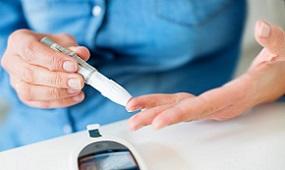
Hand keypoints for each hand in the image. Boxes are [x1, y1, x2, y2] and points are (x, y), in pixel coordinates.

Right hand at [1, 29, 89, 107]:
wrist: (48, 56)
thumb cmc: (54, 47)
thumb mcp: (65, 41)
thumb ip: (74, 48)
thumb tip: (82, 54)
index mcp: (19, 41)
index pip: (31, 51)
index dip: (53, 60)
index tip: (74, 65)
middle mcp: (12, 61)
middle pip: (30, 74)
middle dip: (58, 79)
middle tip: (79, 81)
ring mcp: (15, 81)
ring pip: (31, 92)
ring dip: (59, 93)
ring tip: (78, 89)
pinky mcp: (24, 96)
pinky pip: (40, 103)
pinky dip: (61, 101)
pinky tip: (76, 96)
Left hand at [126, 20, 284, 129]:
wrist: (280, 80)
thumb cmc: (279, 70)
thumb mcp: (283, 51)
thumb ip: (274, 41)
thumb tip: (262, 28)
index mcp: (237, 94)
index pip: (206, 106)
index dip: (181, 114)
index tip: (159, 122)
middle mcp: (222, 104)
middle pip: (186, 112)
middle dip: (158, 117)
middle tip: (135, 121)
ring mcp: (213, 105)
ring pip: (180, 109)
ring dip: (155, 112)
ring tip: (134, 114)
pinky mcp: (208, 101)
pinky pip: (183, 104)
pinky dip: (164, 105)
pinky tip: (149, 106)